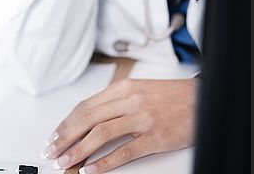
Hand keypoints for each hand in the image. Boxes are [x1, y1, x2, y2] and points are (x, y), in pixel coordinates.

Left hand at [42, 78, 197, 172]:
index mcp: (123, 88)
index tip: (55, 136)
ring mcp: (142, 118)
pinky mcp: (154, 137)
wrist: (201, 99)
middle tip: (52, 151)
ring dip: (79, 150)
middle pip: (88, 118)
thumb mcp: (140, 90)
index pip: (86, 106)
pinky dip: (104, 162)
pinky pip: (124, 151)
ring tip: (65, 162)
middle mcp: (129, 100)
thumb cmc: (171, 96)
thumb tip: (90, 118)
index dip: (67, 123)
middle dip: (66, 136)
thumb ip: (116, 101)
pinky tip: (91, 170)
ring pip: (101, 133)